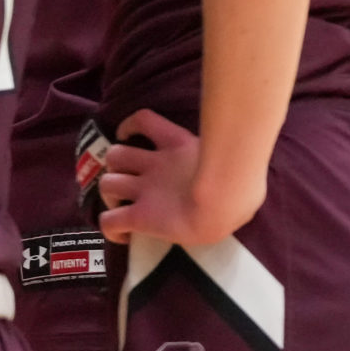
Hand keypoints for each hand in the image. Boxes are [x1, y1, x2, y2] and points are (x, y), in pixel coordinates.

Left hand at [97, 109, 263, 248]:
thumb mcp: (236, 162)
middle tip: (128, 180)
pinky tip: (119, 231)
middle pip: (115, 154)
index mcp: (178, 146)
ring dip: (110, 191)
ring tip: (120, 202)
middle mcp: (155, 165)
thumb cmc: (241, 183)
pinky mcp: (141, 217)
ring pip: (106, 183)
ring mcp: (145, 191)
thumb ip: (226, 165)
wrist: (225, 202)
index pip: (144, 120)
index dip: (130, 126)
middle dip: (116, 167)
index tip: (127, 136)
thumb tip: (242, 179)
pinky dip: (108, 227)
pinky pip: (109, 222)